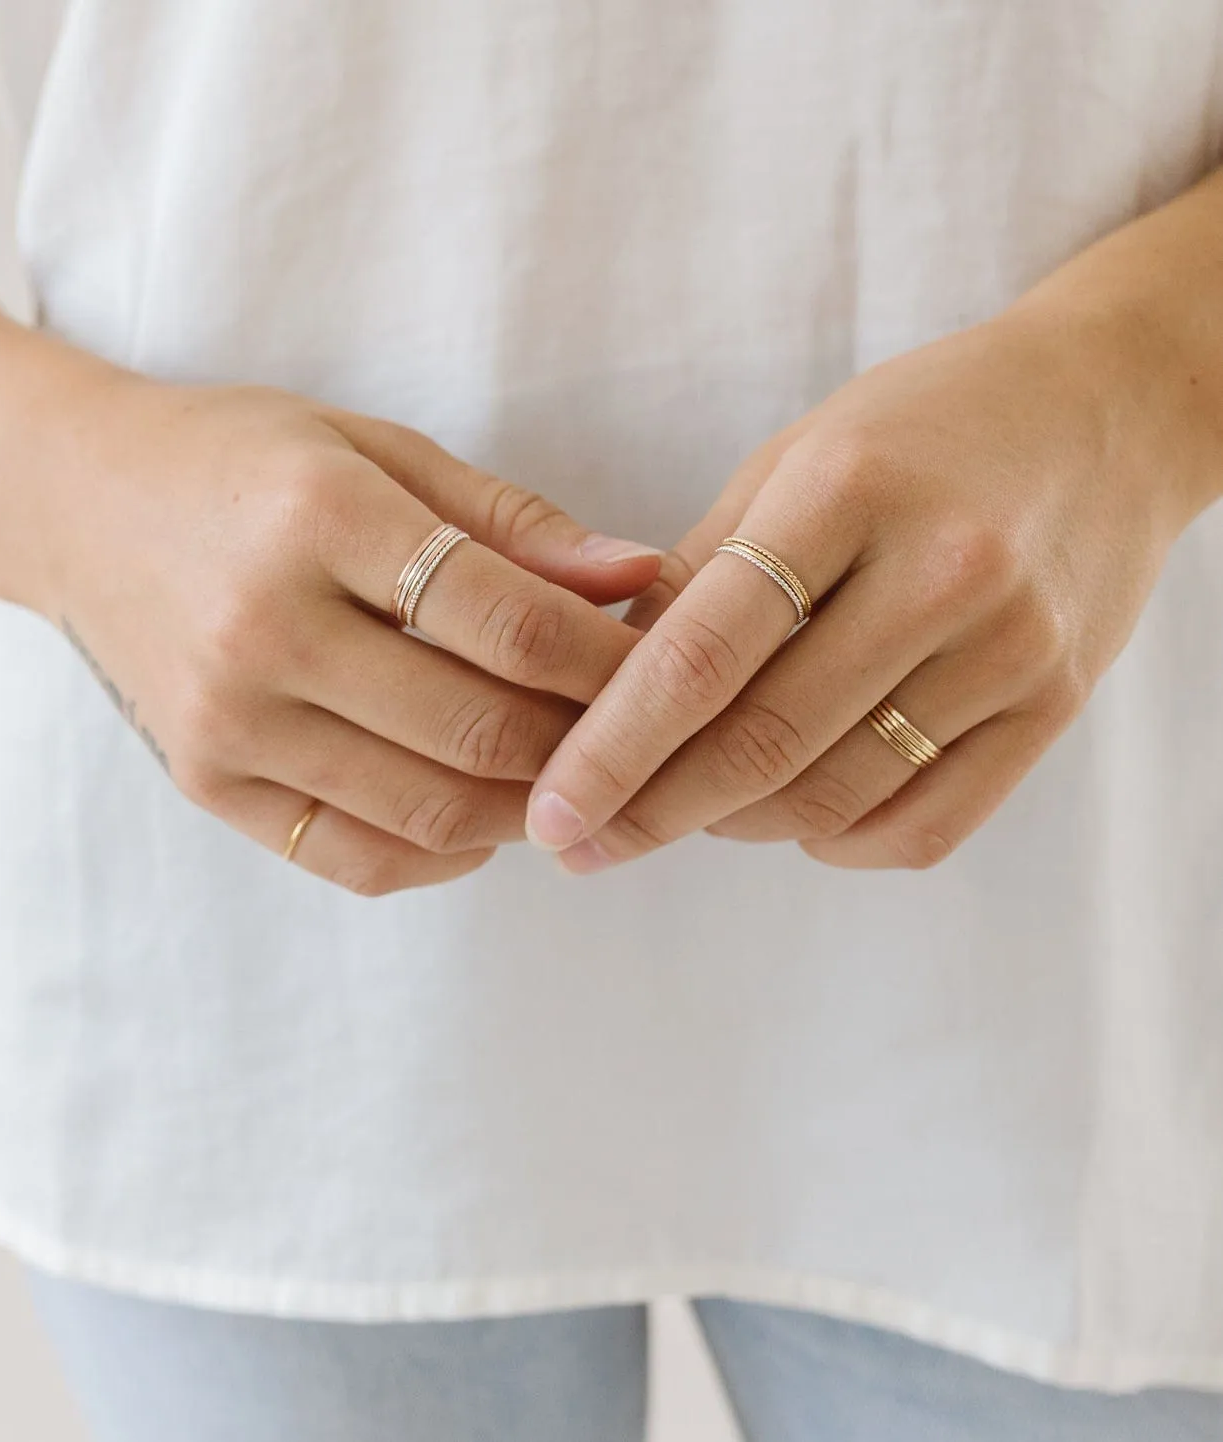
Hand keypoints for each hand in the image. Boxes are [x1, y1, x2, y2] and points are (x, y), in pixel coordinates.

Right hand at [0, 374, 659, 893]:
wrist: (78, 504)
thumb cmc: (246, 463)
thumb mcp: (374, 449)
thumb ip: (510, 520)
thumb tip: (639, 577)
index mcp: (319, 520)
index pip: (506, 620)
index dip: (607, 659)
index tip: (665, 666)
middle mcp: (264, 629)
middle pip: (477, 729)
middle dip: (585, 742)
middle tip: (636, 734)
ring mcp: (226, 721)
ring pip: (429, 809)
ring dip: (528, 807)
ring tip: (572, 774)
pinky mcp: (205, 782)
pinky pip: (355, 857)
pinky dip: (443, 853)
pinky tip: (482, 813)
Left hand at [527, 304, 1202, 871]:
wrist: (1106, 413)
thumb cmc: (919, 432)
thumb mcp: (794, 460)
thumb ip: (701, 575)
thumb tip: (599, 690)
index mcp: (848, 491)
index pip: (703, 655)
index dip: (611, 749)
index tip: (550, 814)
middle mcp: (942, 572)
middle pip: (763, 743)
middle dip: (651, 812)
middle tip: (579, 846)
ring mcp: (1012, 648)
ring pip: (836, 798)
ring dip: (735, 826)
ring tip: (680, 813)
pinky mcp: (1056, 706)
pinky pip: (924, 826)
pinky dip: (835, 842)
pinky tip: (790, 816)